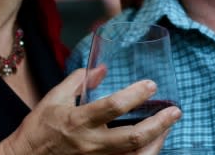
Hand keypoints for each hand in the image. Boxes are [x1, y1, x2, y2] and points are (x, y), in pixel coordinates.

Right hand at [1, 69, 180, 154]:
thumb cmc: (39, 126)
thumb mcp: (55, 97)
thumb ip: (79, 80)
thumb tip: (101, 67)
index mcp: (78, 120)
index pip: (112, 106)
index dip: (135, 95)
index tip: (151, 85)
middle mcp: (90, 143)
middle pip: (132, 138)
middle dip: (159, 125)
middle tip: (175, 111)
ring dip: (156, 141)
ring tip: (167, 127)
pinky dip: (143, 152)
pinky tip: (152, 142)